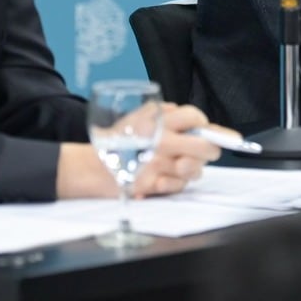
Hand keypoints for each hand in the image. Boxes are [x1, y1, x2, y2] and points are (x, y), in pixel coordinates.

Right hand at [57, 103, 227, 199]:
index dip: (204, 124)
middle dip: (211, 148)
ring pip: (196, 169)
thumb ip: (162, 113)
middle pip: (206, 145)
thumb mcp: (137, 117)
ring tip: (180, 165)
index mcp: (158, 121)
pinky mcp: (154, 186)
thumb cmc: (116, 143)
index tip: (205, 128)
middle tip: (206, 150)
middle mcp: (162, 142)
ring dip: (192, 169)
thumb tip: (189, 115)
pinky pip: (178, 187)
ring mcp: (160, 165)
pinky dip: (174, 184)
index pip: (195, 117)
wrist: (90, 168)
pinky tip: (164, 179)